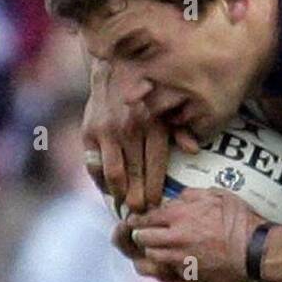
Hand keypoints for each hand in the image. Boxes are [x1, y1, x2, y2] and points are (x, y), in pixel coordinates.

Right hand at [83, 60, 199, 211]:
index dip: (154, 190)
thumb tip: (192, 150)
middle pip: (135, 175)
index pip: (155, 167)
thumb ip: (180, 130)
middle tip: (140, 213)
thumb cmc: (147, 94)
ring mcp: (107, 132)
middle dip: (138, 199)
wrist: (114, 68)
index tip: (155, 204)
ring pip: (113, 175)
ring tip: (124, 206)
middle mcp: (129, 129)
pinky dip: (100, 182)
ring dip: (119, 195)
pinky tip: (108, 190)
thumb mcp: (168, 107)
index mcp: (152, 124)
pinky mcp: (89, 132)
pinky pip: (94, 165)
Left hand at [123, 188, 265, 281]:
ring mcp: (181, 259)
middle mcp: (175, 238)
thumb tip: (179, 198)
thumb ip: (192, 195)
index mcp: (179, 215)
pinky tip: (178, 262)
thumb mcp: (217, 195)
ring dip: (154, 252)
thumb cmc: (240, 221)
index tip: (136, 220)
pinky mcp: (190, 275)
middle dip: (141, 235)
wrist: (255, 251)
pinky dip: (170, 268)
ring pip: (152, 257)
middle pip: (142, 239)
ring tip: (161, 249)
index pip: (146, 217)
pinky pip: (170, 272)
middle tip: (145, 234)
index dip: (138, 219)